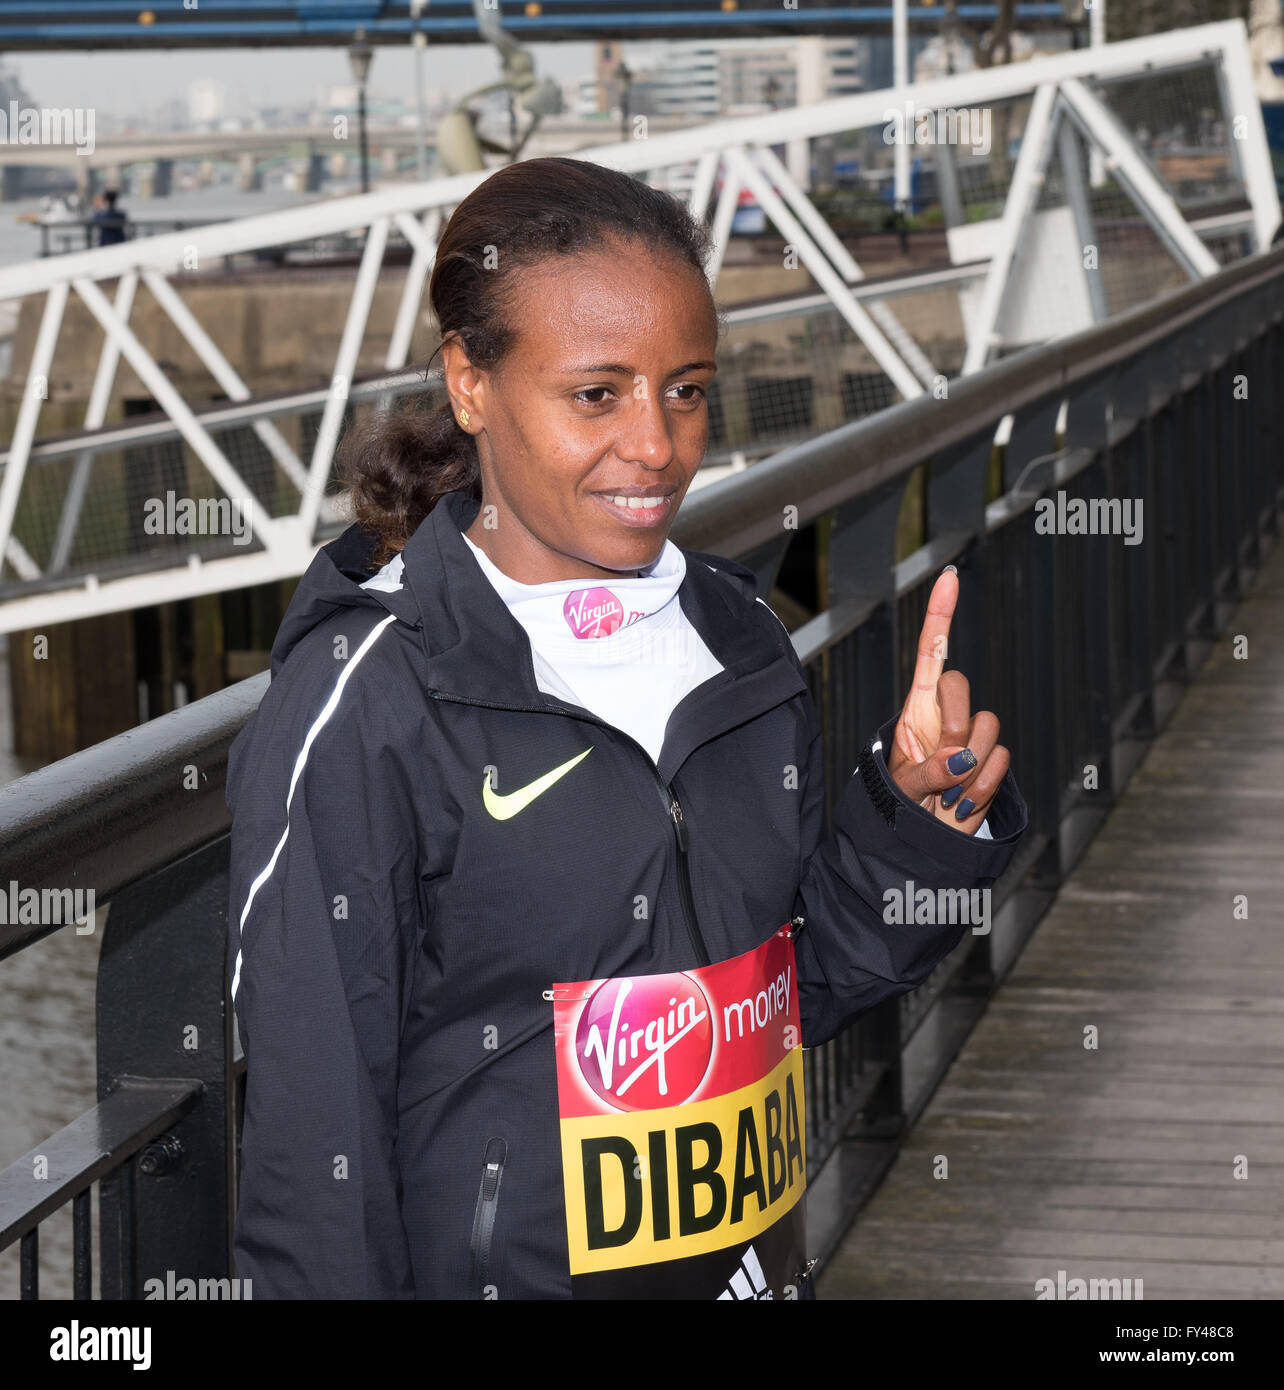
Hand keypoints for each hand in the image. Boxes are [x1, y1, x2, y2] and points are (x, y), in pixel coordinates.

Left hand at [884, 566, 1010, 835]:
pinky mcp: (993, 762)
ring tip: (946, 794)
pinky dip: (982, 788)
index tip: (950, 577)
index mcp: (915, 711)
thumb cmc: (902, 810)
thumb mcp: (901, 790)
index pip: (929, 654)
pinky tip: (963, 804)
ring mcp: (972, 739)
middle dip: (951, 722)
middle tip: (939, 764)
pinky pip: (1000, 761)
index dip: (940, 616)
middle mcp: (946, 717)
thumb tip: (961, 761)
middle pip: (961, 685)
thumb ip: (926, 773)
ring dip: (966, 768)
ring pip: (987, 727)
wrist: (924, 844)